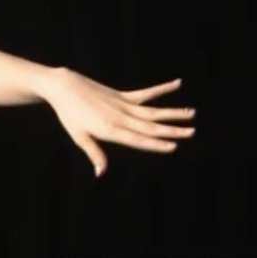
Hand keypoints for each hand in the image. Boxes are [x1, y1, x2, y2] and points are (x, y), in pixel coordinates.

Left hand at [38, 68, 195, 176]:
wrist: (64, 88)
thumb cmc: (70, 115)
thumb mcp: (79, 136)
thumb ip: (94, 153)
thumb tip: (101, 173)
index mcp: (111, 130)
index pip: (138, 140)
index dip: (156, 144)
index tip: (174, 146)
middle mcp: (121, 117)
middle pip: (150, 126)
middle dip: (172, 130)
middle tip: (192, 132)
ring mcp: (123, 104)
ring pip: (152, 111)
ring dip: (172, 113)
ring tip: (191, 113)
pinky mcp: (122, 95)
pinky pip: (146, 93)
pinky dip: (162, 89)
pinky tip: (178, 84)